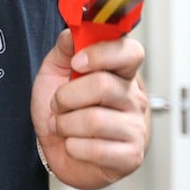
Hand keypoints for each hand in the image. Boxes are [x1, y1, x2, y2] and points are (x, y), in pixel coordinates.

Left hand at [30, 29, 148, 189]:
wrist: (57, 150)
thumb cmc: (61, 110)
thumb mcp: (55, 73)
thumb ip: (65, 49)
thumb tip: (72, 32)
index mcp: (120, 73)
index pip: (130, 52)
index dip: (101, 54)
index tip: (77, 63)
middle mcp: (133, 98)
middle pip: (103, 85)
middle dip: (67, 96)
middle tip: (58, 104)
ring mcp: (135, 128)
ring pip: (94, 120)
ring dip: (65, 125)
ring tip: (61, 126)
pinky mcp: (130, 157)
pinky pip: (96, 149)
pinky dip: (73, 147)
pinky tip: (73, 145)